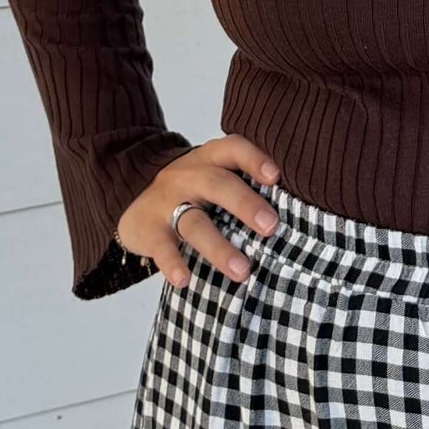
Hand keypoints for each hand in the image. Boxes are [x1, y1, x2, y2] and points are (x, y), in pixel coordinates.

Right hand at [116, 136, 281, 286]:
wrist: (130, 193)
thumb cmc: (192, 189)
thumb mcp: (214, 176)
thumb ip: (245, 186)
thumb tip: (298, 216)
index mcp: (211, 159)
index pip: (233, 149)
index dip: (254, 159)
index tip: (276, 176)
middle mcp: (189, 176)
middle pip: (218, 184)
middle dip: (246, 204)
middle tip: (271, 227)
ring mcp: (167, 202)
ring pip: (194, 222)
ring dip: (219, 247)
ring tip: (242, 271)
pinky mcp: (149, 230)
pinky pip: (162, 246)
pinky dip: (173, 263)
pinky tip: (185, 280)